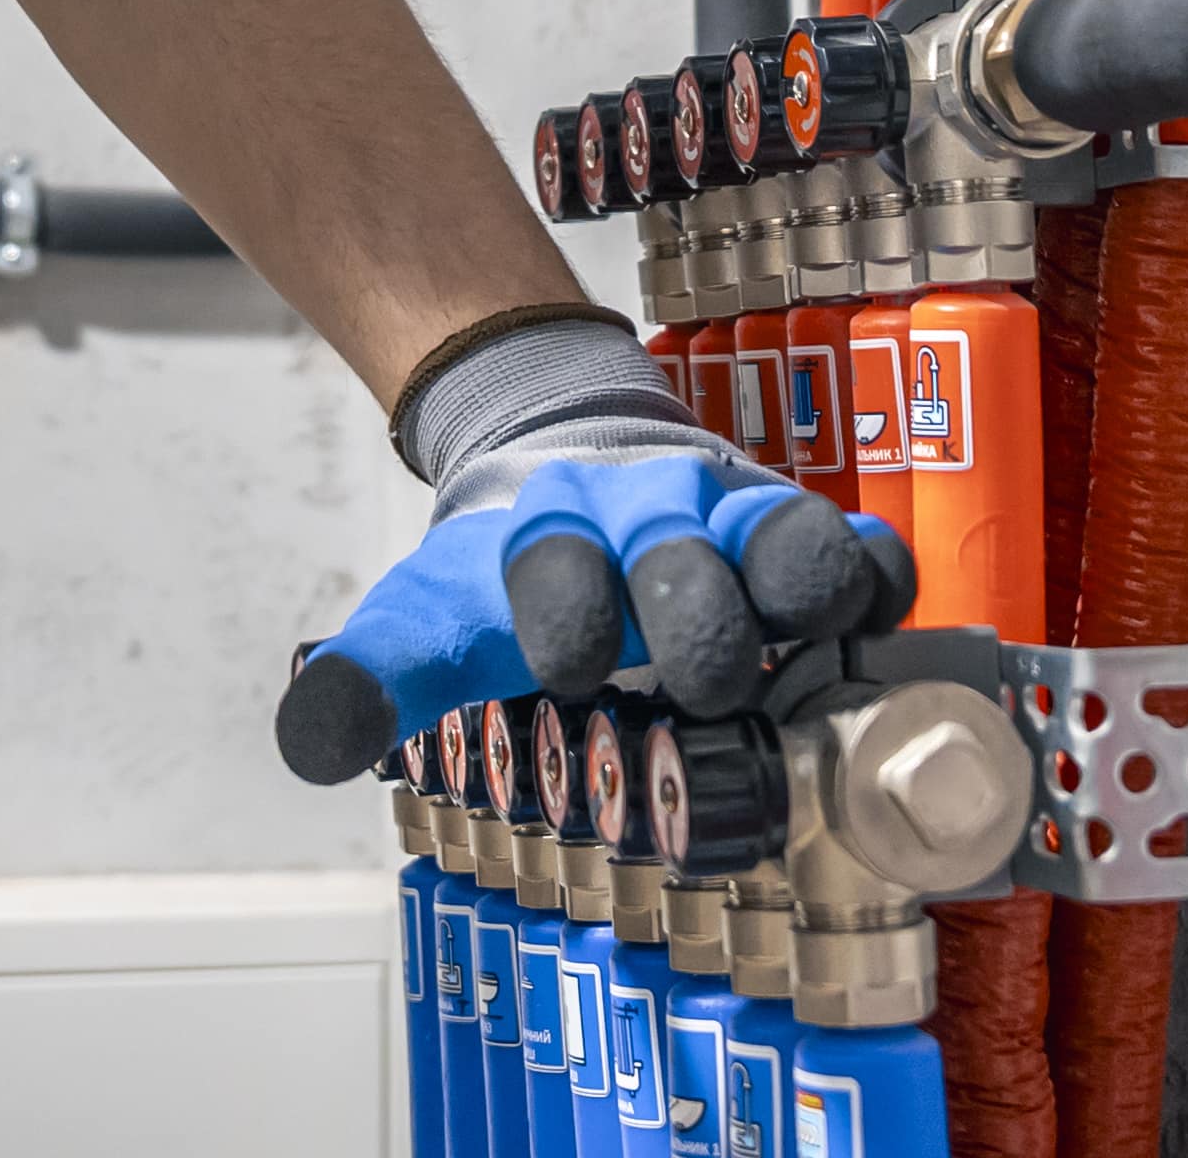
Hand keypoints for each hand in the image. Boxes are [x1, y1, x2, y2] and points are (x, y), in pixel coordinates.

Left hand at [272, 322, 911, 784]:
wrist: (564, 446)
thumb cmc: (506, 568)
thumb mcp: (428, 613)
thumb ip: (371, 674)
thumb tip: (310, 741)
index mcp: (549, 542)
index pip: (557, 574)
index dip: (567, 616)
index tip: (565, 664)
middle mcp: (647, 524)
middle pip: (687, 566)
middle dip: (696, 625)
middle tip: (697, 677)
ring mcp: (732, 525)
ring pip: (791, 542)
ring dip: (801, 590)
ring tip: (802, 635)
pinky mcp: (801, 535)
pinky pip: (864, 548)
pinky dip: (877, 582)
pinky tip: (870, 623)